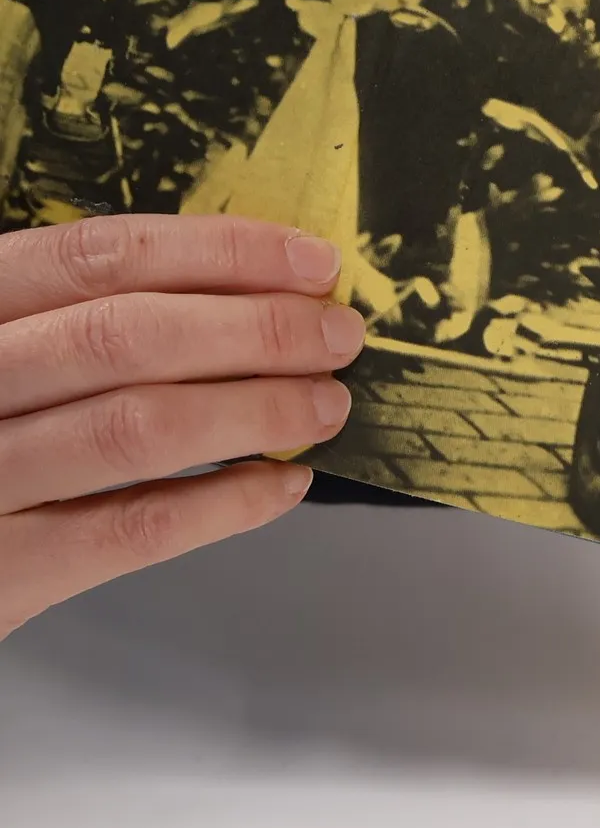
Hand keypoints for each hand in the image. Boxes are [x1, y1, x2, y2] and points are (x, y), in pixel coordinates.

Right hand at [0, 216, 365, 640]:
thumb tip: (247, 298)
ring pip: (137, 429)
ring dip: (256, 411)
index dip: (221, 254)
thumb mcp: (7, 350)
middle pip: (128, 337)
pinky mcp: (3, 573)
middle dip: (258, 332)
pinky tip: (283, 485)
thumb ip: (82, 322)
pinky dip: (226, 504)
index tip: (312, 264)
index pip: (99, 256)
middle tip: (337, 336)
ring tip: (324, 404)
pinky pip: (133, 529)